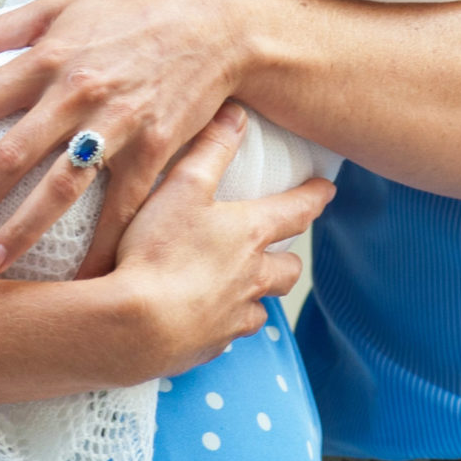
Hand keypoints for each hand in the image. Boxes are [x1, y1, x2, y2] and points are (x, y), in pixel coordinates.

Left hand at [0, 0, 264, 276]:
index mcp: (46, 57)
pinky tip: (80, 277)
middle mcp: (76, 92)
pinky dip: (103, 244)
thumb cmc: (129, 15)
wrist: (213, 26)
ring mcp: (117, 124)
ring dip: (22, 229)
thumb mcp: (59, 7)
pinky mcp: (155, 150)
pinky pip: (122, 207)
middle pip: (10, 154)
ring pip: (61, 187)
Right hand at [108, 105, 332, 379]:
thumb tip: (236, 113)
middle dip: (288, 257)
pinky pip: (227, 335)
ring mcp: (232, 319)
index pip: (296, 210)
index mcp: (250, 235)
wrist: (133, 326)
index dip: (314, 197)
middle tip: (281, 249)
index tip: (328, 190)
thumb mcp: (183, 187)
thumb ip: (211, 148)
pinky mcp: (209, 348)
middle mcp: (252, 278)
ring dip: (256, 295)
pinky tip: (203, 319)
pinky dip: (222, 324)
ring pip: (260, 308)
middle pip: (287, 270)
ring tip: (241, 287)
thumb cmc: (158, 250)